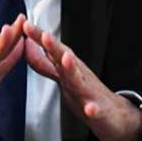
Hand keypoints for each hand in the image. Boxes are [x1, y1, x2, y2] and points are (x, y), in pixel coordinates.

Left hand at [23, 21, 141, 140]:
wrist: (116, 115)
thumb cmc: (86, 93)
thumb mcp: (63, 76)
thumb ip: (44, 63)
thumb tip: (27, 46)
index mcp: (68, 69)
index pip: (52, 50)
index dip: (39, 39)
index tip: (25, 25)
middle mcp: (79, 77)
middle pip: (64, 59)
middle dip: (54, 47)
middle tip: (44, 35)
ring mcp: (90, 93)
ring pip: (80, 81)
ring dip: (73, 69)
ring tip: (67, 58)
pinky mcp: (100, 112)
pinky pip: (96, 110)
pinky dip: (93, 109)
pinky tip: (90, 109)